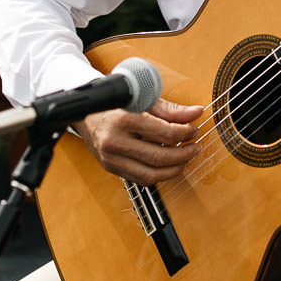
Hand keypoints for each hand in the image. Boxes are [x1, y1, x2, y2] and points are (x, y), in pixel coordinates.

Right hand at [78, 98, 202, 184]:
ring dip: (174, 169)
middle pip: (159, 157)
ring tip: (185, 158)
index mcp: (124, 119)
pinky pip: (141, 180)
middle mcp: (115, 142)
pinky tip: (168, 165)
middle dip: (184, 154)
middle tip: (195, 147)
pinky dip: (159, 175)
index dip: (185, 133)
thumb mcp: (142, 100)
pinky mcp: (111, 169)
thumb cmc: (115, 104)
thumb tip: (195, 113)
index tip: (194, 130)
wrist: (85, 114)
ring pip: (151, 175)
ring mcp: (111, 159)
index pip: (164, 133)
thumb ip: (170, 109)